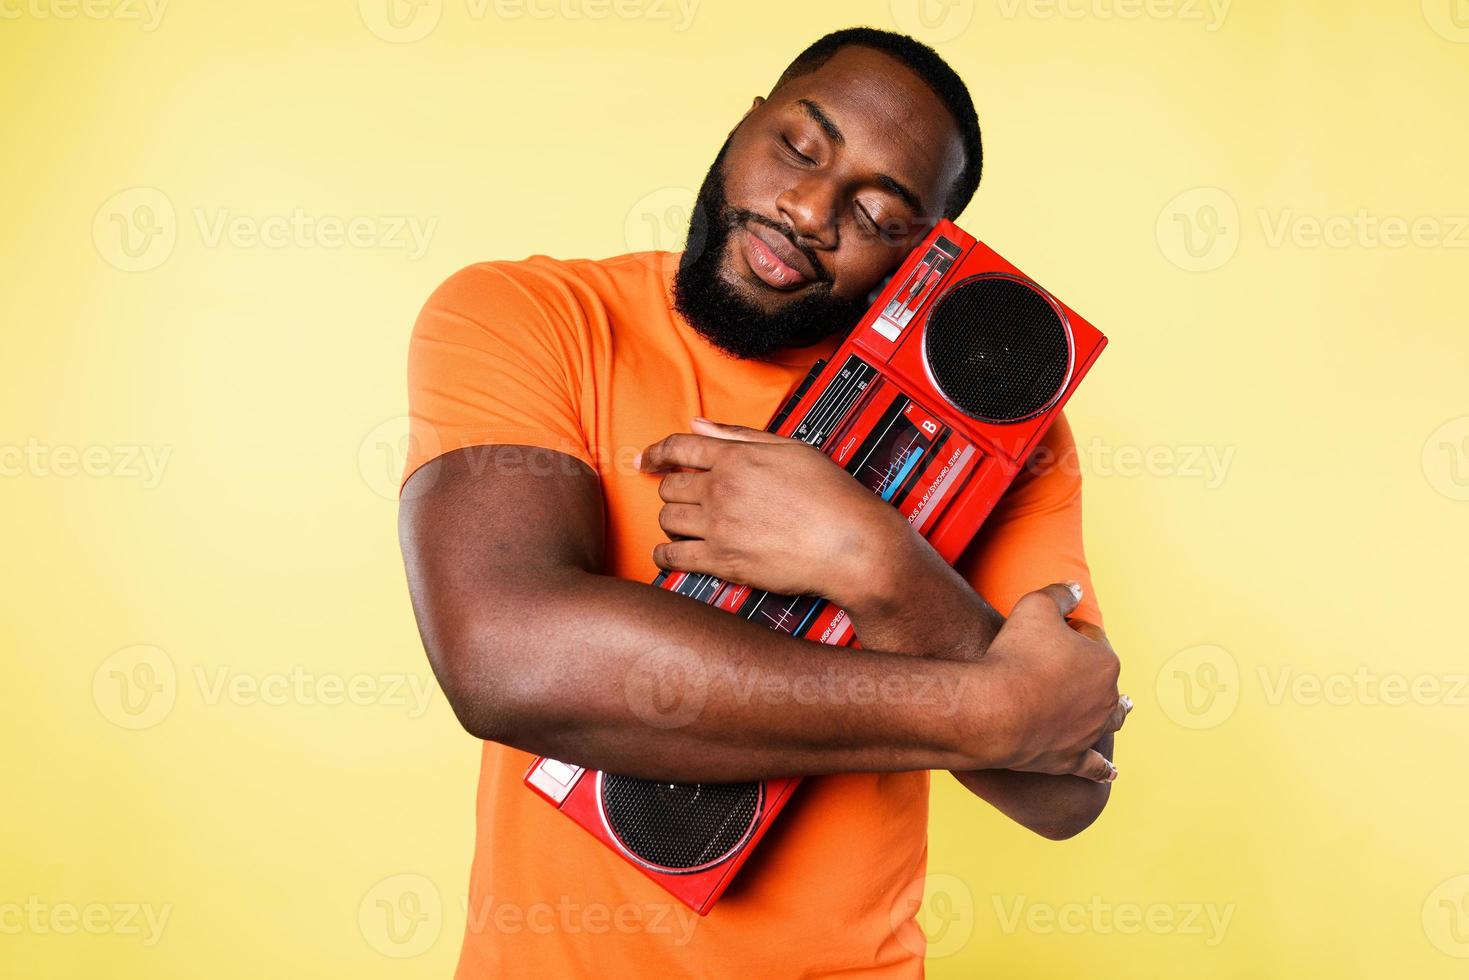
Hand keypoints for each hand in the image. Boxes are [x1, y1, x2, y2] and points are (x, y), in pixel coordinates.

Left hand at [636, 417, 910, 605]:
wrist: (851, 544)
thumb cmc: (830, 496)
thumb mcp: (790, 448)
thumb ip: (739, 435)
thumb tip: (699, 424)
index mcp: (736, 458)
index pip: (678, 448)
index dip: (656, 453)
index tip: (647, 461)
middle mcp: (721, 490)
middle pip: (669, 486)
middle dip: (672, 489)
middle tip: (682, 497)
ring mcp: (718, 527)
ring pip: (667, 519)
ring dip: (671, 520)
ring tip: (684, 524)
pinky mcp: (722, 562)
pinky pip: (673, 557)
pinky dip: (665, 555)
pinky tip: (670, 554)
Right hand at [974, 581, 1129, 782]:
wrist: (995, 709)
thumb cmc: (1014, 655)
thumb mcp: (1035, 606)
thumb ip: (1059, 593)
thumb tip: (1076, 588)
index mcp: (1105, 662)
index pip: (1093, 637)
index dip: (1071, 628)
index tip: (1051, 629)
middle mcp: (1105, 699)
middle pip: (1105, 680)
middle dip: (1093, 671)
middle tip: (1070, 664)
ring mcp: (1089, 732)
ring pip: (1109, 721)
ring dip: (1115, 715)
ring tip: (1123, 711)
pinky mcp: (1070, 759)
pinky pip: (1093, 765)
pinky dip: (1102, 768)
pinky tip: (1112, 772)